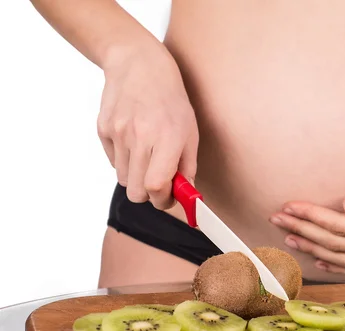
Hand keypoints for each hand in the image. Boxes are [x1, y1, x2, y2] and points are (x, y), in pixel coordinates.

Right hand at [97, 44, 198, 208]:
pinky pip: (113, 162)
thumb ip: (187, 167)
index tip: (169, 197)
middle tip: (160, 183)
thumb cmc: (171, 101)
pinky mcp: (103, 129)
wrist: (139, 66)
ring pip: (124, 180)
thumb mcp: (190, 132)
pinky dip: (125, 161)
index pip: (156, 186)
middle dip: (149, 194)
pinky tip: (134, 141)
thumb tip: (186, 197)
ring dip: (137, 177)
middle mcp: (140, 136)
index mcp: (166, 138)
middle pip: (136, 191)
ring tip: (148, 156)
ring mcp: (118, 133)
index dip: (163, 200)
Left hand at [269, 183, 344, 276]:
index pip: (339, 225)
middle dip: (302, 228)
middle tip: (275, 216)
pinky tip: (319, 260)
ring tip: (288, 235)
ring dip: (312, 246)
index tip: (288, 205)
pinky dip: (336, 266)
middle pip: (334, 242)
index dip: (311, 215)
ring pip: (341, 257)